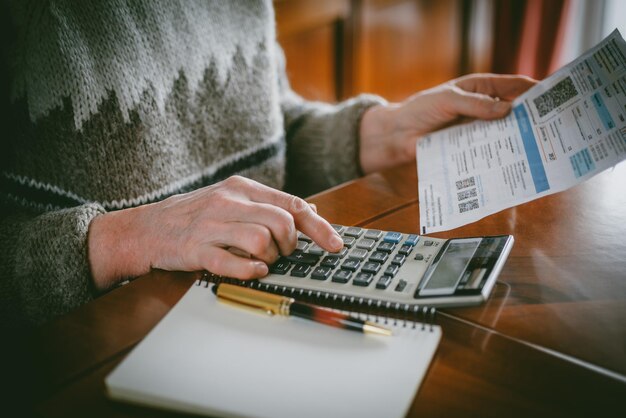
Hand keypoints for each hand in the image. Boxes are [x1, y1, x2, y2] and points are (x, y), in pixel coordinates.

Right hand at [87, 176, 343, 289]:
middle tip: (283, 255)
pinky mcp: (196, 249)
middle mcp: (229, 202)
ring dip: (270, 259)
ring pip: (261, 242)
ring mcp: (212, 225)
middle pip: (282, 223)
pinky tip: (253, 271)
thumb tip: (311, 210)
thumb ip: (270, 205)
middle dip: (291, 246)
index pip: (292, 205)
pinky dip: (249, 271)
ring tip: (262, 262)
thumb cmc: (196, 216)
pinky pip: (232, 262)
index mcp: (242, 188)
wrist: (146, 228)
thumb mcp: (233, 200)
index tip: (335, 245)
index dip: (319, 228)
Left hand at [359, 73, 536, 172]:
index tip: (553, 98)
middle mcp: (482, 107)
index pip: (513, 85)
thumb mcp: (448, 100)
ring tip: (536, 149)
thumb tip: (506, 110)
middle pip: (512, 111)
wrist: (399, 134)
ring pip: (502, 132)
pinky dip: (498, 155)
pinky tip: (511, 163)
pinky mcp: (469, 147)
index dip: (533, 90)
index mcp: (480, 88)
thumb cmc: (421, 110)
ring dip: (516, 140)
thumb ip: (475, 105)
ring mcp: (477, 128)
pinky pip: (487, 150)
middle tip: (550, 129)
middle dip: (530, 118)